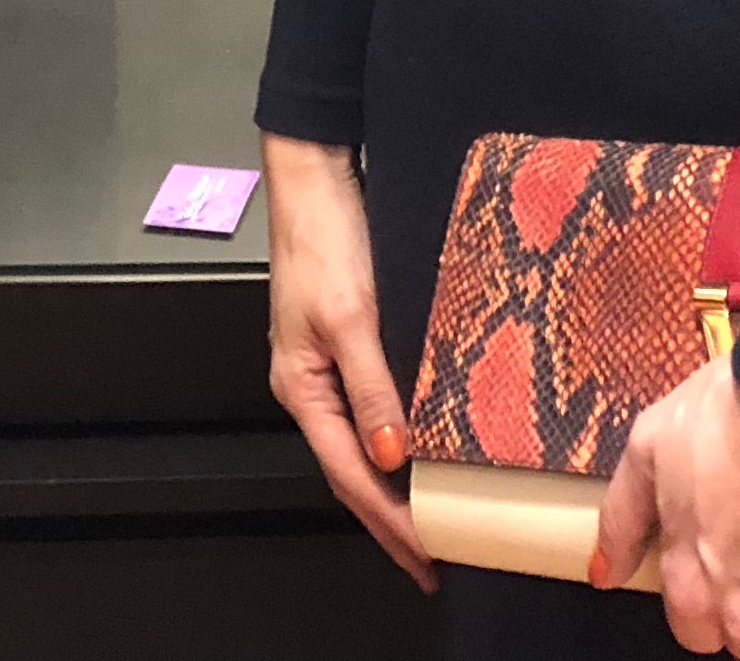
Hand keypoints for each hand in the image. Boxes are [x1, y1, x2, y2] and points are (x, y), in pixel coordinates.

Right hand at [264, 135, 429, 589]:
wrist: (315, 182)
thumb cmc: (323, 241)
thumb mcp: (351, 317)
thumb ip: (373, 388)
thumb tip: (393, 457)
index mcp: (303, 389)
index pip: (351, 477)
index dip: (389, 522)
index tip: (425, 558)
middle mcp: (313, 386)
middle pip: (355, 470)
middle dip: (393, 518)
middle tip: (437, 556)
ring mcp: (330, 366)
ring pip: (366, 443)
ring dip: (397, 485)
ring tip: (436, 518)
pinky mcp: (350, 343)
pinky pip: (376, 408)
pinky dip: (402, 439)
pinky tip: (428, 448)